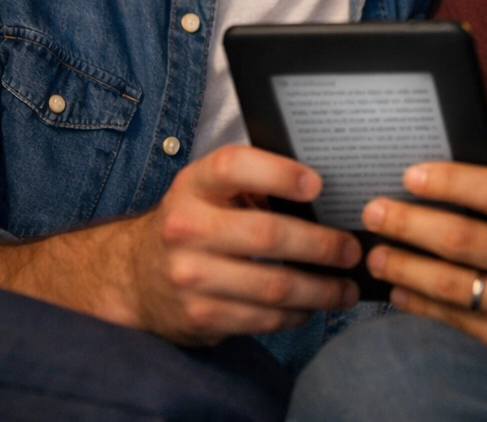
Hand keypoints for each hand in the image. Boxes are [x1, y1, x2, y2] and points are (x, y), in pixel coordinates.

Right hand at [120, 144, 360, 343]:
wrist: (135, 276)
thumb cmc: (195, 221)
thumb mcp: (210, 190)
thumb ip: (254, 185)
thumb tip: (326, 195)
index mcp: (195, 185)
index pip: (234, 167)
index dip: (279, 174)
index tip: (318, 184)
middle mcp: (187, 227)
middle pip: (267, 235)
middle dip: (321, 245)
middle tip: (351, 250)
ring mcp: (190, 276)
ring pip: (271, 286)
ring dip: (320, 290)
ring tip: (347, 288)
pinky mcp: (198, 316)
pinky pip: (261, 318)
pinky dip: (295, 314)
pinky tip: (313, 306)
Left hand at [361, 145, 486, 388]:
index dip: (449, 180)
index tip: (412, 174)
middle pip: (462, 238)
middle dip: (408, 222)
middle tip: (374, 210)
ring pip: (452, 286)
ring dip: (404, 266)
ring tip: (375, 252)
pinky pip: (458, 324)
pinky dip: (422, 307)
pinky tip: (398, 291)